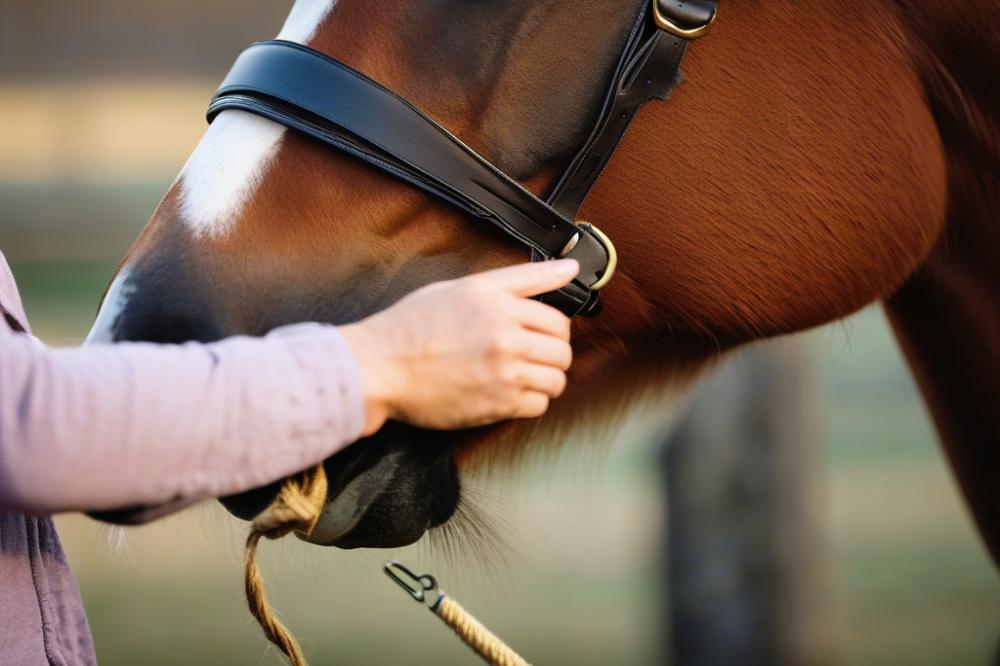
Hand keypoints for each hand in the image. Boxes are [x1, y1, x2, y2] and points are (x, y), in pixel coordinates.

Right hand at [341, 260, 578, 434]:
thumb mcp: (465, 287)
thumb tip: (569, 268)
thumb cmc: (413, 325)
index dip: (552, 329)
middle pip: (562, 352)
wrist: (379, 367)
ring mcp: (502, 373)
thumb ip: (523, 277)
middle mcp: (505, 337)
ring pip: (555, 381)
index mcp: (499, 304)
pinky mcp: (495, 404)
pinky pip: (538, 406)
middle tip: (530, 356)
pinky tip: (510, 392)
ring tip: (522, 375)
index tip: (538, 334)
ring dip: (545, 380)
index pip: (558, 320)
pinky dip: (530, 402)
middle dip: (552, 355)